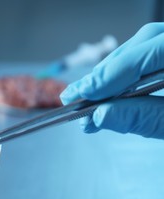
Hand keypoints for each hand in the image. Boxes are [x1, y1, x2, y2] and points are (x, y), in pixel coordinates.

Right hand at [60, 22, 163, 138]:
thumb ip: (143, 118)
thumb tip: (100, 115)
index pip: (154, 51)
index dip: (115, 71)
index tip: (86, 93)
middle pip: (143, 43)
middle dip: (108, 71)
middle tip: (79, 95)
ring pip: (141, 48)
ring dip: (111, 73)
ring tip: (88, 97)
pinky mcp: (163, 60)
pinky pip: (145, 57)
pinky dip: (124, 74)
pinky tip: (107, 91)